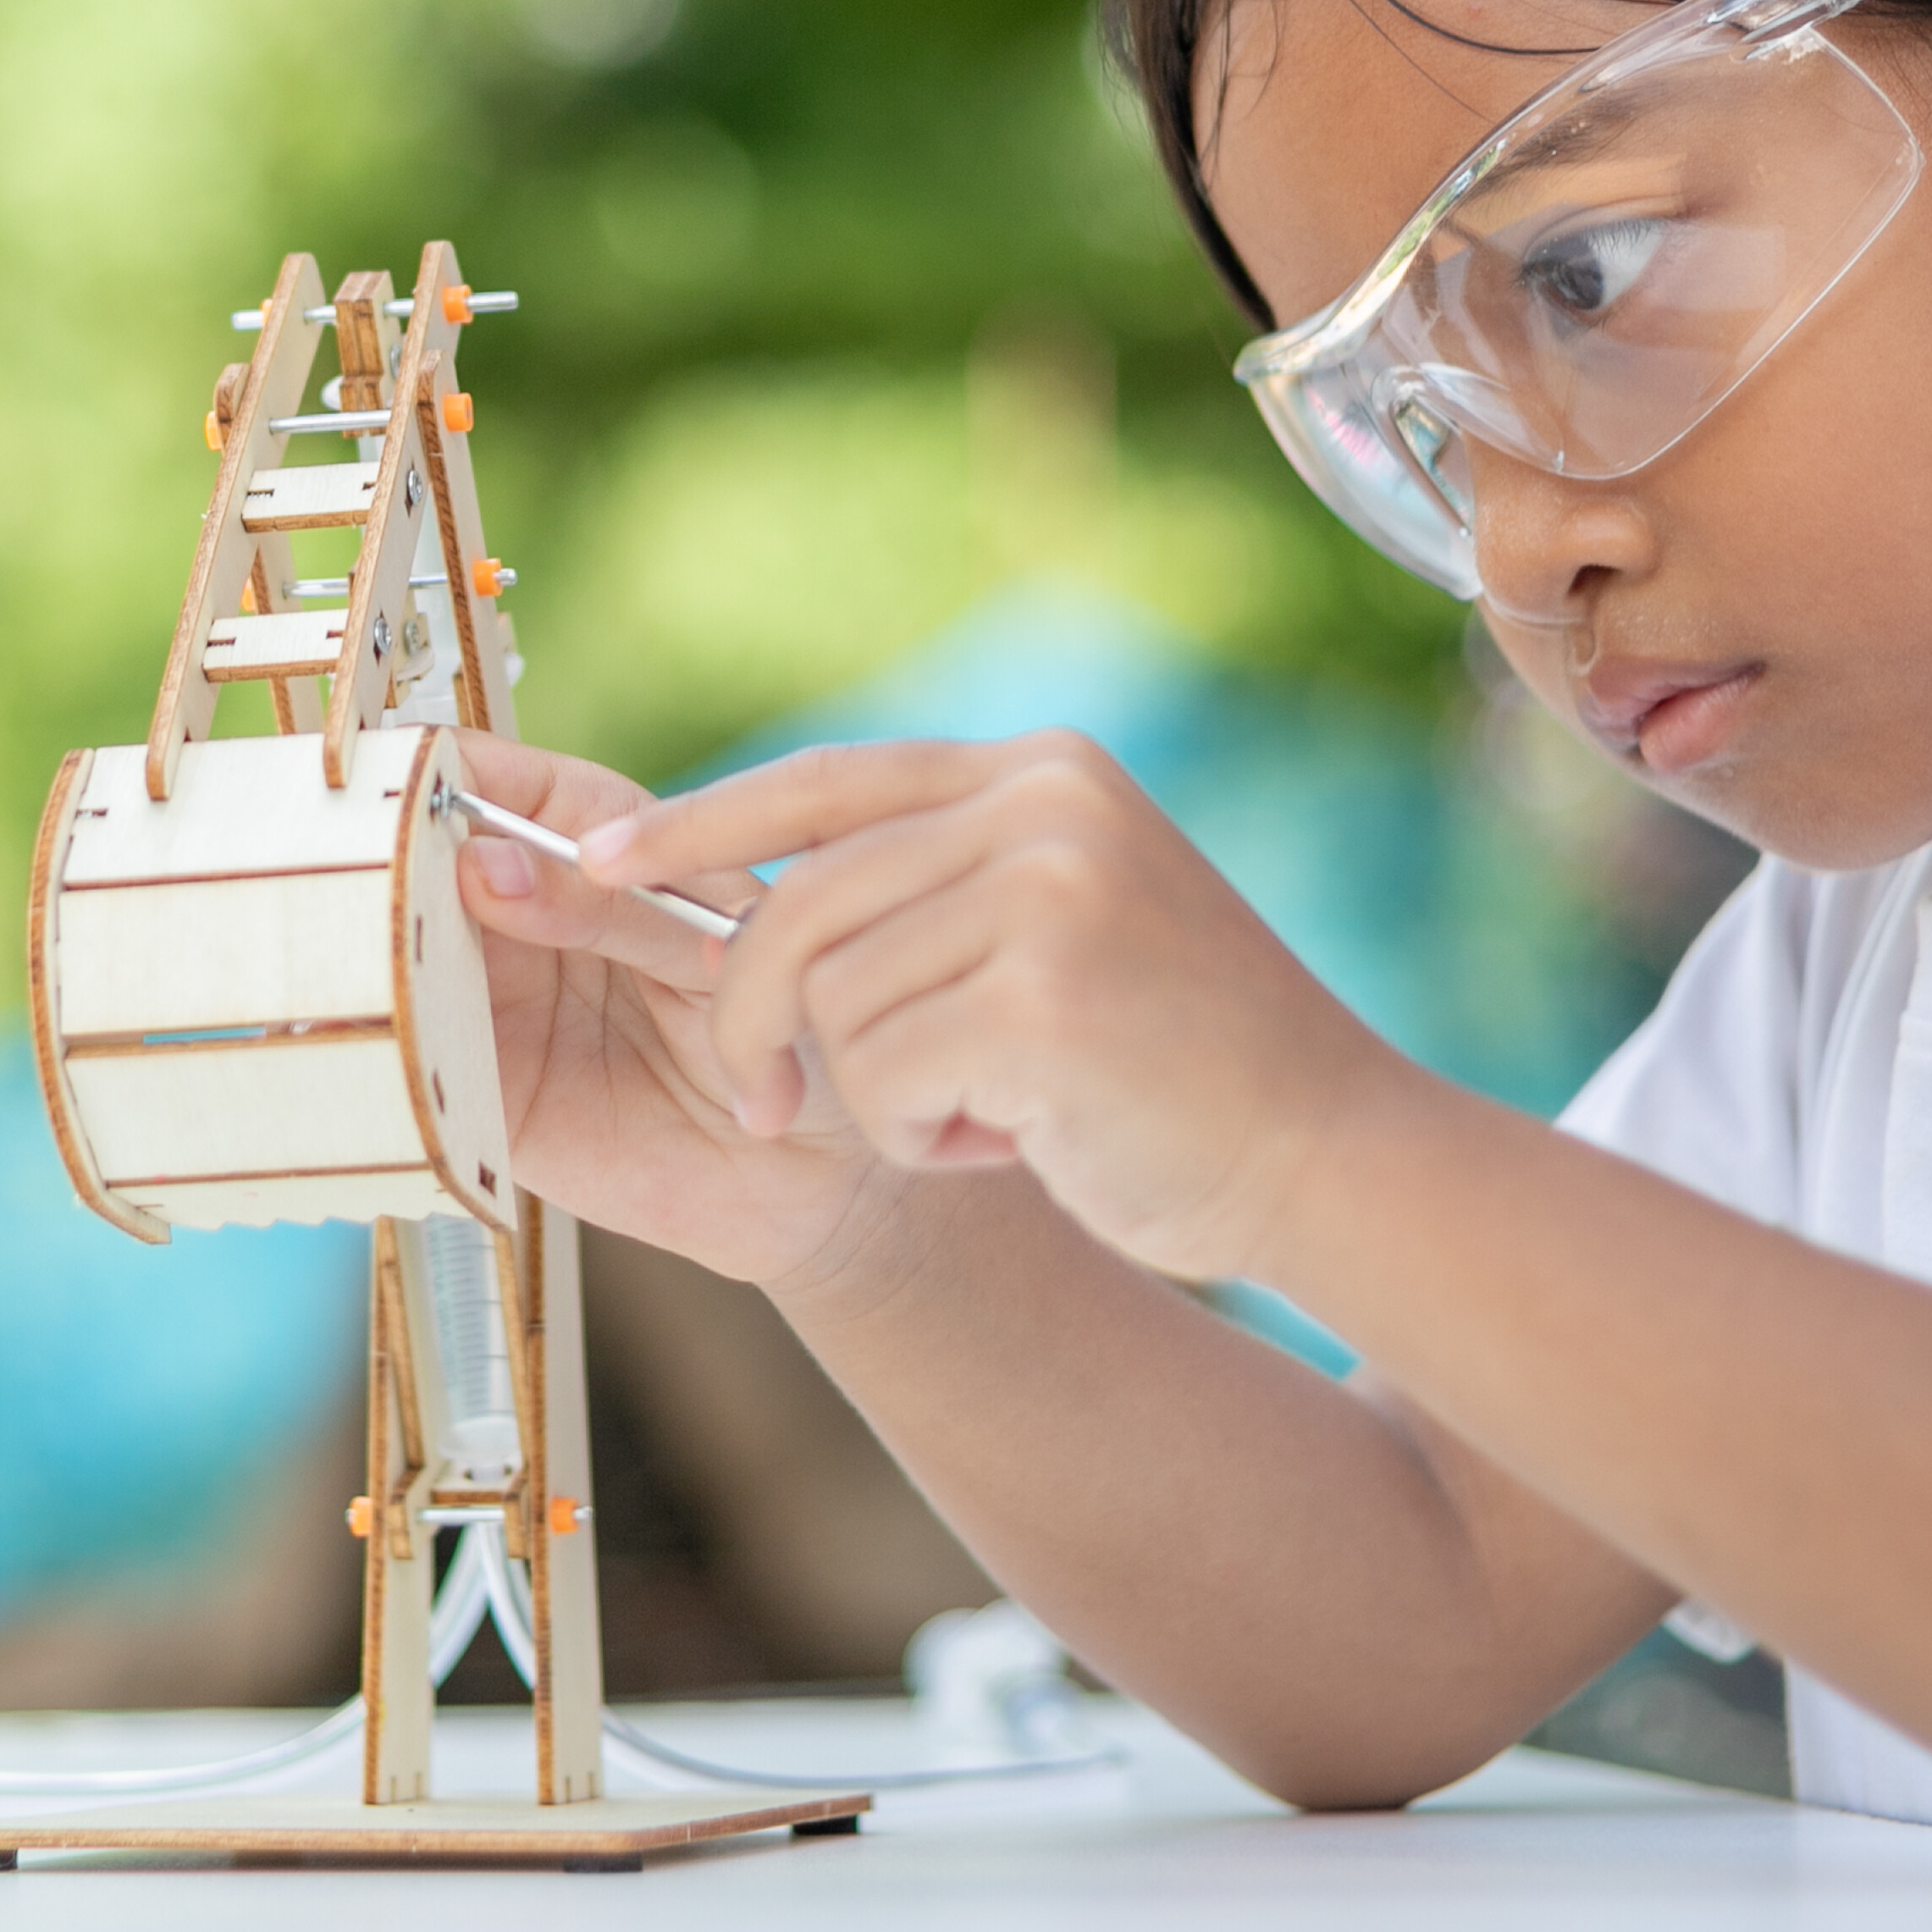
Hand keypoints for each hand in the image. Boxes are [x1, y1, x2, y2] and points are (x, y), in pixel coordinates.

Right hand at [444, 732, 908, 1290]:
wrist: (809, 1170)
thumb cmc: (785, 1025)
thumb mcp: (717, 941)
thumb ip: (615, 906)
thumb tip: (487, 864)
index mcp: (581, 840)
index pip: (482, 777)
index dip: (439, 773)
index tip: (418, 789)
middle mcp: (513, 912)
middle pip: (412, 860)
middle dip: (395, 861)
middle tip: (411, 882)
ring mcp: (484, 998)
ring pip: (396, 951)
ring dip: (386, 946)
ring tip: (409, 950)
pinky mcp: (473, 1091)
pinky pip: (412, 1059)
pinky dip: (396, 1042)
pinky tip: (411, 1029)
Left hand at [576, 731, 1409, 1283]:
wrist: (1331, 1158)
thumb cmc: (1177, 1070)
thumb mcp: (1059, 927)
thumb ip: (939, 887)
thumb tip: (753, 900)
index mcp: (1039, 774)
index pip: (820, 781)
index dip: (697, 826)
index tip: (600, 863)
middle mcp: (1041, 807)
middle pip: (797, 901)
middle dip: (751, 1014)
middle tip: (766, 1103)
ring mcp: (1048, 890)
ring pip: (834, 1000)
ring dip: (883, 1093)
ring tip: (993, 1111)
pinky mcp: (1044, 992)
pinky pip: (880, 1072)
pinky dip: (922, 1134)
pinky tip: (1016, 1139)